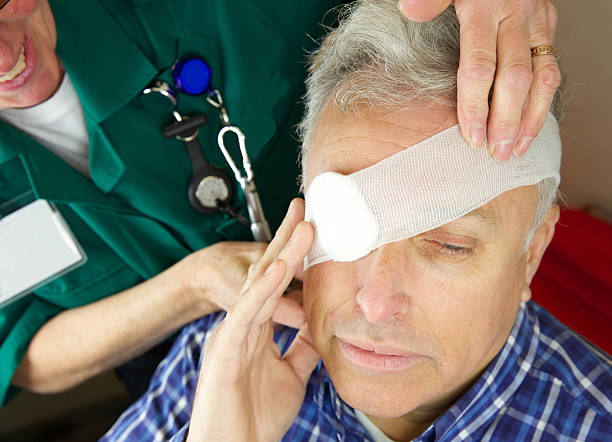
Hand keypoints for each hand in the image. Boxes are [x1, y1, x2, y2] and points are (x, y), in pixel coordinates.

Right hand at [186, 199, 318, 441]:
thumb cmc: (254, 418)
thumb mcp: (291, 376)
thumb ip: (301, 349)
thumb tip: (320, 329)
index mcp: (255, 330)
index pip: (278, 284)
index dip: (295, 255)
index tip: (314, 229)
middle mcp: (242, 325)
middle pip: (267, 274)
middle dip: (287, 241)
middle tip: (306, 210)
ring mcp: (231, 334)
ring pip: (259, 286)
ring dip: (283, 254)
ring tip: (305, 226)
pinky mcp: (225, 349)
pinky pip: (246, 313)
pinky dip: (264, 289)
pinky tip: (280, 267)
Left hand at [398, 0, 560, 159]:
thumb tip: (411, 9)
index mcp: (485, 8)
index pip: (479, 66)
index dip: (474, 105)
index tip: (470, 136)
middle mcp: (517, 15)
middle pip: (515, 78)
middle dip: (506, 120)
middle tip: (496, 154)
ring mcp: (537, 20)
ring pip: (543, 76)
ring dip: (532, 116)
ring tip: (519, 148)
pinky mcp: (547, 22)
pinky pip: (552, 65)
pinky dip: (546, 98)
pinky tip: (534, 122)